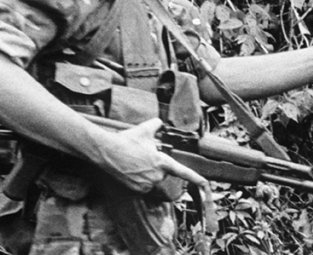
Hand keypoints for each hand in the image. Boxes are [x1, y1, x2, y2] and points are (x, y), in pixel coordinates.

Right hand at [93, 118, 209, 195]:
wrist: (106, 151)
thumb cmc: (126, 140)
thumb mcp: (145, 129)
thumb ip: (157, 124)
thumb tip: (160, 123)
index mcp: (162, 162)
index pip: (182, 171)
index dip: (195, 178)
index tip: (205, 184)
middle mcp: (156, 176)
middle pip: (163, 172)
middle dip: (156, 166)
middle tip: (142, 156)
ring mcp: (145, 184)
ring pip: (152, 180)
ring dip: (147, 172)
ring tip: (134, 162)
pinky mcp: (136, 190)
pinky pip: (143, 185)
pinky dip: (138, 179)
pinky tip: (130, 169)